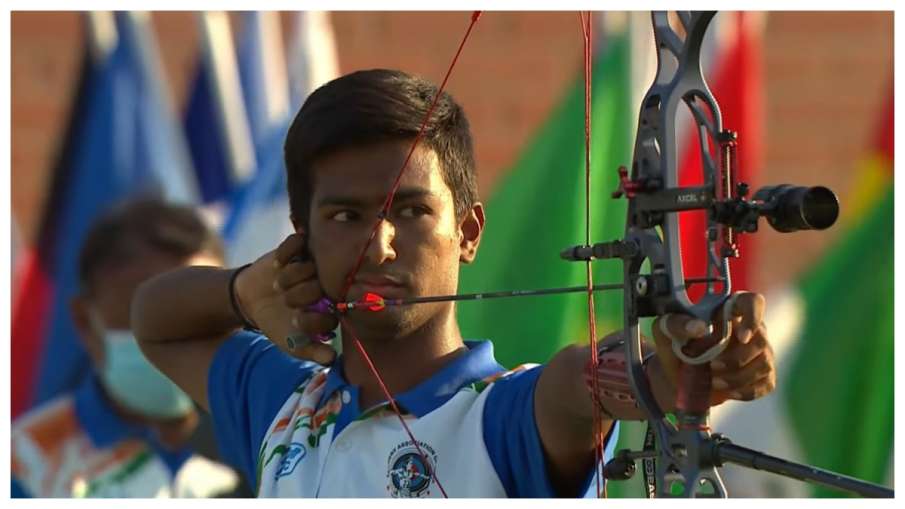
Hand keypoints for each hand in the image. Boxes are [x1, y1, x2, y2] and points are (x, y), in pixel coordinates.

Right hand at [235, 233, 336, 364]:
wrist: (252, 301)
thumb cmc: (278, 324)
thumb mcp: (292, 344)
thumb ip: (312, 352)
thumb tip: (331, 359)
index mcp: (330, 306)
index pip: (332, 310)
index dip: (312, 318)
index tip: (296, 321)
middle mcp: (326, 283)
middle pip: (320, 286)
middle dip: (299, 296)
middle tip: (286, 301)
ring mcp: (312, 264)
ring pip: (308, 266)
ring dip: (289, 277)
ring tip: (278, 285)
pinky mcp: (296, 248)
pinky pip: (296, 242)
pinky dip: (285, 253)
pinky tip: (276, 264)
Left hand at [651, 292, 774, 405]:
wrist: (678, 377)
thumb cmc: (675, 346)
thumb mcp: (665, 331)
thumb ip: (677, 324)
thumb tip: (699, 327)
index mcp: (729, 310)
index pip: (753, 302)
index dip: (753, 317)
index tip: (741, 337)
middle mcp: (750, 328)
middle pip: (759, 340)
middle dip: (735, 359)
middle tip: (712, 366)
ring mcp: (760, 352)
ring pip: (763, 364)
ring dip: (737, 378)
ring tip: (713, 380)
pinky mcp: (763, 375)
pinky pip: (765, 384)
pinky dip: (745, 391)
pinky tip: (728, 390)